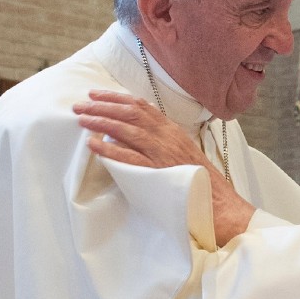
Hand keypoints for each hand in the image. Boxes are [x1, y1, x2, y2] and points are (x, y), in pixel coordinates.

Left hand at [74, 90, 255, 245]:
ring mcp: (162, 153)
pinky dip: (110, 149)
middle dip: (103, 106)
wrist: (218, 203)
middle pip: (130, 113)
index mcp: (172, 131)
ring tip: (82, 118)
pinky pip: (129, 157)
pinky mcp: (157, 172)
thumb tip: (135, 138)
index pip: (141, 106)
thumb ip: (162, 143)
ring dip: (102, 121)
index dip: (117, 98)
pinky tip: (93, 144)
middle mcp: (167, 137)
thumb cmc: (200, 182)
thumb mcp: (183, 153)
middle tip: (81, 104)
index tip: (97, 95)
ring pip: (127, 129)